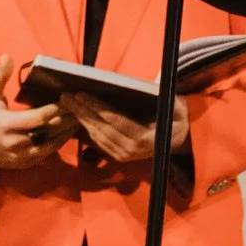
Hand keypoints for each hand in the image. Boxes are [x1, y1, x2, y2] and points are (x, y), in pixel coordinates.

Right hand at [0, 52, 67, 172]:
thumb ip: (0, 76)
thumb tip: (7, 56)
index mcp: (6, 124)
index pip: (38, 117)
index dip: (55, 108)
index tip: (67, 98)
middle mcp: (14, 143)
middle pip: (47, 133)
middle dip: (65, 121)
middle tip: (80, 110)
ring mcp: (19, 157)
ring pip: (49, 147)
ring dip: (65, 134)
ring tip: (78, 122)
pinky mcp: (22, 164)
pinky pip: (44, 155)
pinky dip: (56, 145)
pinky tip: (65, 135)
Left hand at [54, 91, 193, 166]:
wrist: (179, 142)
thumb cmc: (177, 120)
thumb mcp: (178, 108)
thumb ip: (166, 100)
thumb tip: (150, 89)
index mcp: (144, 138)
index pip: (115, 120)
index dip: (96, 106)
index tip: (81, 93)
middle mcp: (132, 150)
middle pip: (101, 127)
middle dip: (81, 111)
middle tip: (65, 95)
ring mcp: (124, 155)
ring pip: (97, 135)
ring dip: (80, 118)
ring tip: (67, 102)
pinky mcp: (118, 157)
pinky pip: (98, 141)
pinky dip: (86, 128)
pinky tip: (77, 115)